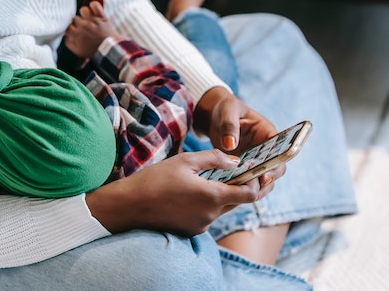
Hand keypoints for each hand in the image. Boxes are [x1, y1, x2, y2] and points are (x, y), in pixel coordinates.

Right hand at [64, 1, 117, 58]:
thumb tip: (65, 34)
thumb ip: (68, 43)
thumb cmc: (93, 51)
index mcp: (77, 35)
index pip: (68, 26)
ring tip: (87, 19)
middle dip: (78, 23)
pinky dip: (93, 5)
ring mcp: (94, 20)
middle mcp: (84, 26)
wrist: (109, 49)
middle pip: (75, 18)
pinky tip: (92, 10)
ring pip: (83, 10)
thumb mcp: (78, 51)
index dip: (71, 29)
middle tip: (83, 28)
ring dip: (84, 14)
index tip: (74, 31)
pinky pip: (95, 5)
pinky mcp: (102, 17)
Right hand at [86, 150, 273, 235]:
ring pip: (221, 208)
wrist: (129, 206)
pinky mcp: (191, 230)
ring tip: (210, 176)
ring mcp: (201, 224)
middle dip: (242, 186)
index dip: (258, 183)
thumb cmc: (155, 179)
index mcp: (213, 196)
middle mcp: (211, 215)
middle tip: (241, 170)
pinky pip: (207, 214)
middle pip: (238, 202)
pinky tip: (192, 190)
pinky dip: (207, 202)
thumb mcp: (184, 160)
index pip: (250, 194)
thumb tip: (235, 160)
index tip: (259, 171)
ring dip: (222, 194)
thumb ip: (213, 159)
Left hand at [194, 87, 285, 185]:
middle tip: (253, 188)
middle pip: (275, 168)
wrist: (213, 115)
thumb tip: (230, 145)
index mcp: (268, 133)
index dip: (278, 163)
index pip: (282, 150)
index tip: (265, 174)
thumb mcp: (227, 111)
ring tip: (241, 192)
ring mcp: (256, 159)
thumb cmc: (225, 108)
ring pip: (263, 178)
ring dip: (255, 186)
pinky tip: (231, 190)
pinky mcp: (244, 167)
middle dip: (267, 179)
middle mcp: (266, 148)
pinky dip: (242, 185)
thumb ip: (229, 125)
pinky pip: (247, 179)